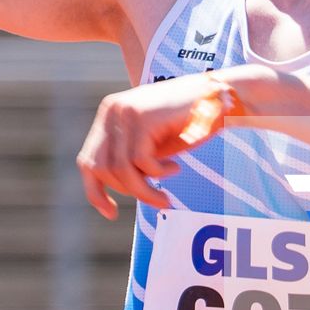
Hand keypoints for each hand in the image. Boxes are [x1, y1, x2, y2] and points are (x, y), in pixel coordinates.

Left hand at [73, 72, 242, 219]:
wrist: (221, 96)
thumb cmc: (189, 123)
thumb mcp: (152, 142)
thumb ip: (129, 157)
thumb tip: (109, 190)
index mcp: (109, 114)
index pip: (87, 160)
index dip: (95, 191)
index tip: (110, 213)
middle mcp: (112, 109)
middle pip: (100, 167)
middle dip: (126, 191)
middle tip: (154, 199)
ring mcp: (126, 111)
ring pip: (121, 170)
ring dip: (144, 191)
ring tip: (166, 197)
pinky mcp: (144, 118)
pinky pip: (141, 163)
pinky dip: (159, 174)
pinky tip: (176, 167)